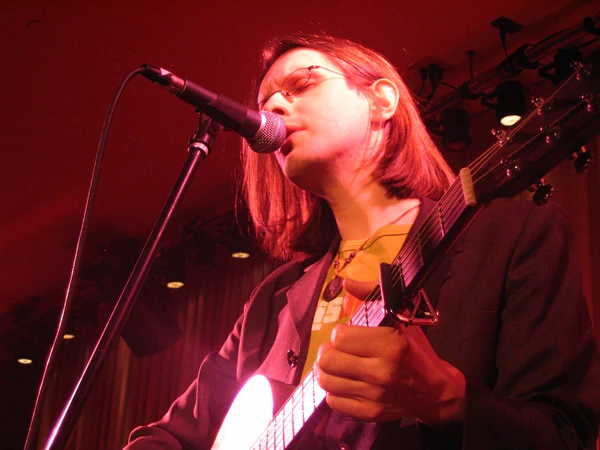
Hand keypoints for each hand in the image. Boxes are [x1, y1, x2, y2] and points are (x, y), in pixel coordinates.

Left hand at [314, 279, 465, 423]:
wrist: (437, 393)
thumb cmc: (417, 350)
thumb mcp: (402, 317)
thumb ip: (373, 293)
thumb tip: (345, 282)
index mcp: (390, 345)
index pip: (339, 337)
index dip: (340, 333)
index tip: (349, 334)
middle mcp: (381, 372)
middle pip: (327, 360)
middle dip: (329, 351)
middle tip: (338, 350)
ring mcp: (374, 396)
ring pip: (325, 381)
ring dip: (328, 370)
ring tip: (339, 365)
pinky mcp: (369, 414)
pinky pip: (332, 401)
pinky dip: (336, 391)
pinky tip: (347, 383)